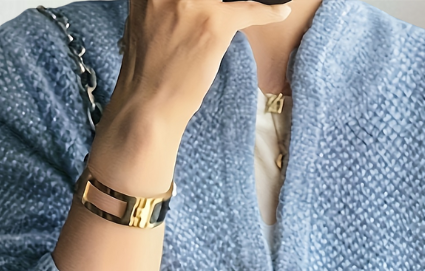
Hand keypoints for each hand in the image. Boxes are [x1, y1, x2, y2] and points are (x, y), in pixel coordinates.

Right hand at [110, 0, 292, 132]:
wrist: (148, 106)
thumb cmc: (147, 73)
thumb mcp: (145, 21)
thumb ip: (163, 4)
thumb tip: (185, 4)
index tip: (214, 2)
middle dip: (220, 2)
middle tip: (222, 12)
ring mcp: (192, 3)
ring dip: (244, 2)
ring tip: (251, 6)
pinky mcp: (214, 24)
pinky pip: (250, 9)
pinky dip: (269, 12)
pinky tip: (280, 12)